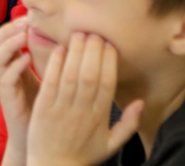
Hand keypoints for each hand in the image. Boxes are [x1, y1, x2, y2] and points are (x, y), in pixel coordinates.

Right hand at [0, 17, 39, 163]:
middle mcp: (2, 72)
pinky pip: (4, 78)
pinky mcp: (8, 99)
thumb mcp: (44, 73)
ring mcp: (3, 85)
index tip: (29, 16)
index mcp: (9, 64)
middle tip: (25, 23)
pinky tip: (27, 58)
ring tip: (23, 36)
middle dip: (6, 30)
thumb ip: (45, 55)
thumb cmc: (43, 102)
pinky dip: (14, 65)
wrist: (37, 135)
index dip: (10, 25)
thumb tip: (61, 30)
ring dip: (8, 44)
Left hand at [27, 33, 141, 165]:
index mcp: (100, 117)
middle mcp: (82, 111)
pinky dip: (55, 65)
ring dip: (76, 52)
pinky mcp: (43, 109)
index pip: (107, 83)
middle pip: (90, 75)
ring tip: (78, 34)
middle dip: (93, 51)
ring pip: (71, 75)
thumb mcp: (111, 145)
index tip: (109, 44)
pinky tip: (59, 49)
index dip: (109, 61)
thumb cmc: (83, 155)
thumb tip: (141, 102)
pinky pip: (50, 82)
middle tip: (94, 32)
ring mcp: (61, 109)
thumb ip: (128, 124)